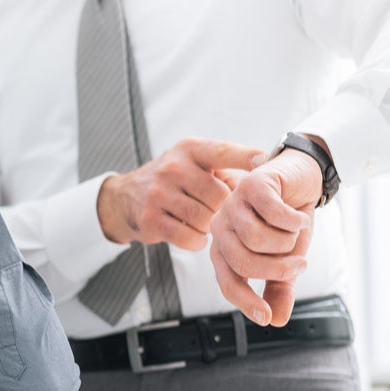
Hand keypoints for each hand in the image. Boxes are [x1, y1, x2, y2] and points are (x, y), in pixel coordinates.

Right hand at [97, 137, 264, 249]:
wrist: (124, 198)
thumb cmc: (173, 181)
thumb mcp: (193, 164)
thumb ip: (225, 171)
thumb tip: (262, 186)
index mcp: (189, 150)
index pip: (223, 151)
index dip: (245, 156)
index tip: (264, 159)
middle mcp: (172, 168)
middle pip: (219, 196)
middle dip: (223, 209)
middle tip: (217, 211)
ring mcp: (158, 193)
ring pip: (205, 219)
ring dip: (209, 226)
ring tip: (202, 222)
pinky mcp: (150, 219)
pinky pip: (189, 237)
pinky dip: (197, 240)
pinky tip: (193, 234)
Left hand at [211, 148, 320, 325]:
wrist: (303, 178)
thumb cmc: (288, 220)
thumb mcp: (288, 258)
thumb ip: (280, 286)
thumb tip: (277, 320)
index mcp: (224, 248)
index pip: (227, 281)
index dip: (246, 300)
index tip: (267, 317)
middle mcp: (222, 228)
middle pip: (243, 262)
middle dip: (277, 269)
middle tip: (300, 264)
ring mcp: (233, 204)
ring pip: (257, 239)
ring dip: (287, 241)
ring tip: (295, 231)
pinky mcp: (252, 185)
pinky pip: (273, 214)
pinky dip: (294, 221)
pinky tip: (299, 216)